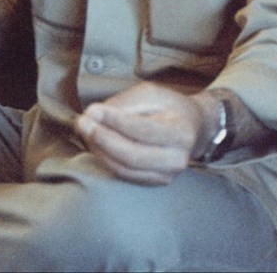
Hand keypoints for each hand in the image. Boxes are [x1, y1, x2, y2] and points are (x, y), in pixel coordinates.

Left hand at [75, 82, 208, 184]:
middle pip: (132, 156)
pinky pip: (124, 175)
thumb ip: (123, 104)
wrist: (193, 128)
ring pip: (124, 169)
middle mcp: (176, 159)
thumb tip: (93, 114)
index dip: (115, 122)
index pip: (142, 130)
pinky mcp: (154, 182)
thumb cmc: (169, 107)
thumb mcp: (151, 94)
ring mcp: (166, 175)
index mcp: (180, 132)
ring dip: (99, 150)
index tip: (93, 110)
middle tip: (82, 122)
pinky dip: (106, 160)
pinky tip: (96, 145)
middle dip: (102, 139)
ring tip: (85, 130)